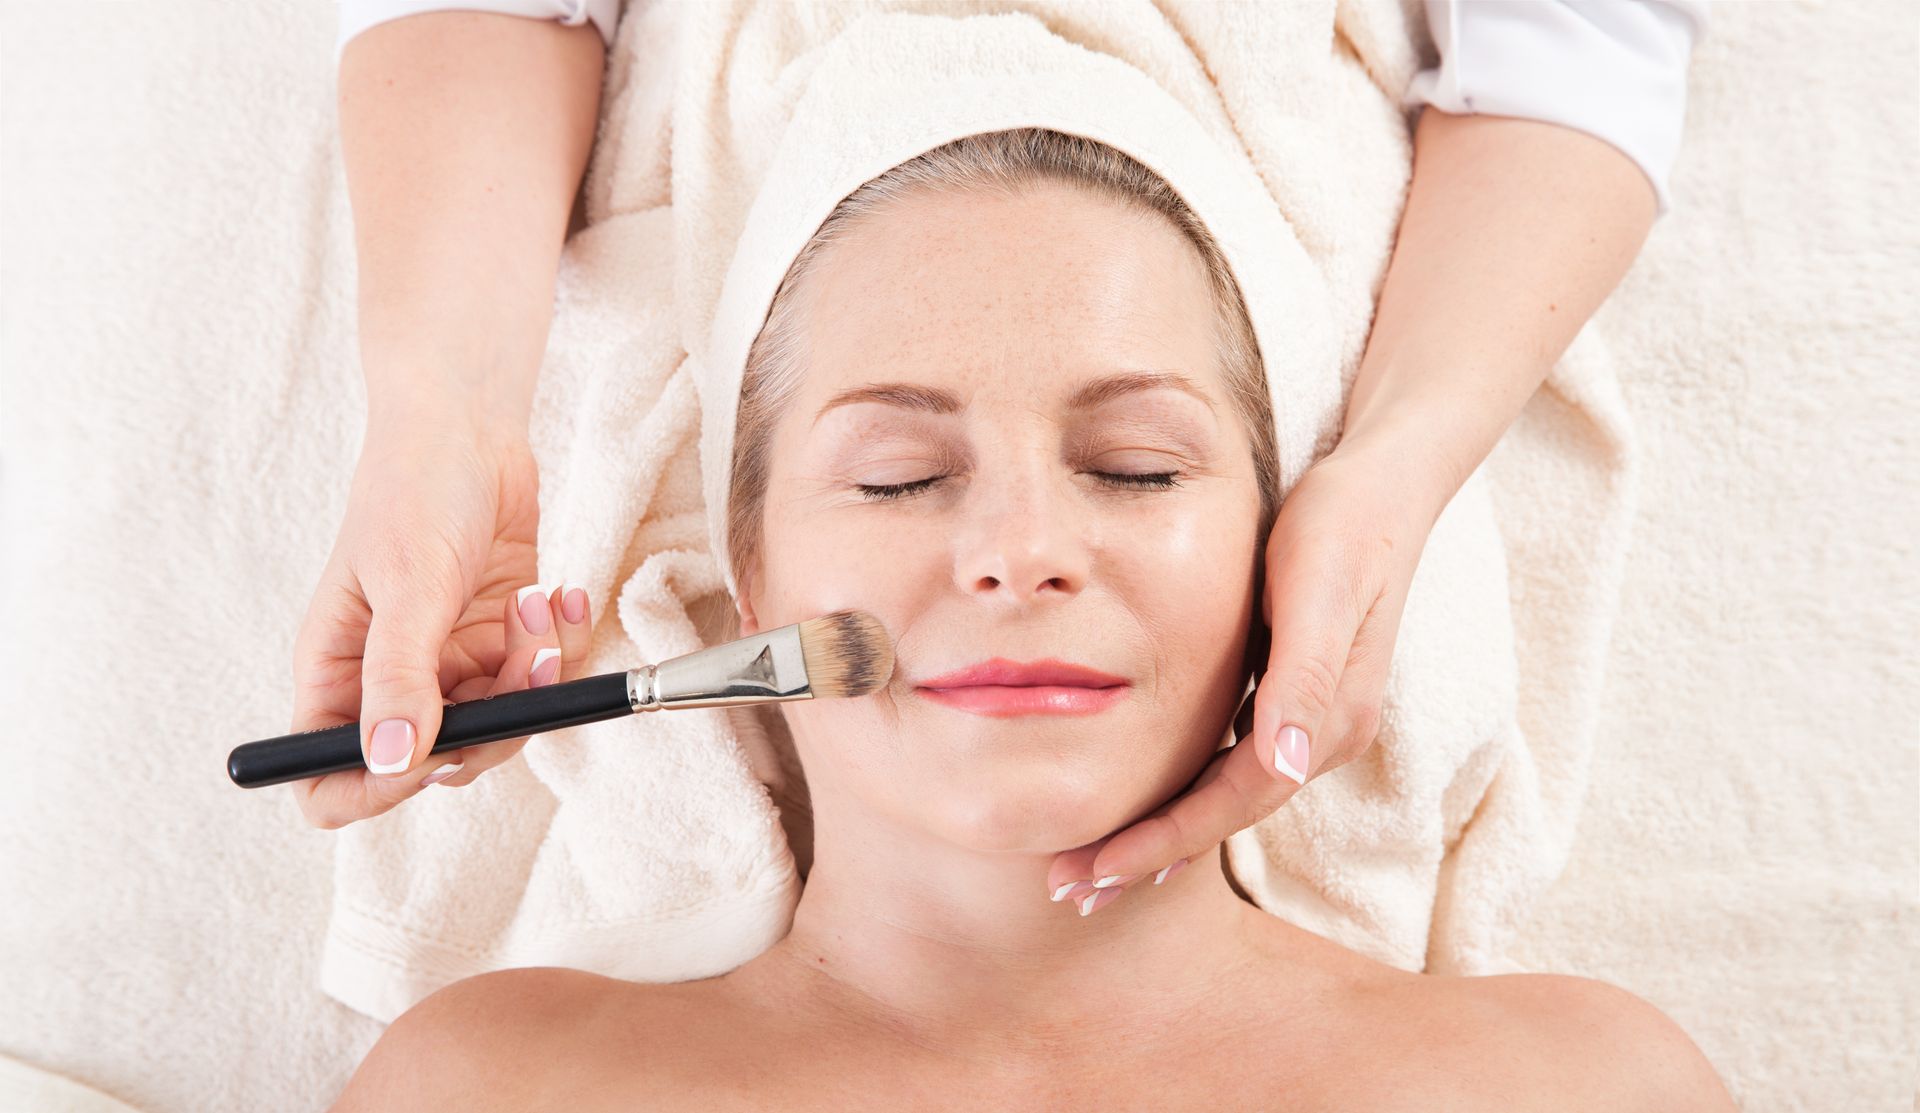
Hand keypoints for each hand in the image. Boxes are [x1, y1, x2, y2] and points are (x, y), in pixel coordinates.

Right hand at [287, 415, 594, 828]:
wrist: (470, 430)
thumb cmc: (413, 491)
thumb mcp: (407, 583)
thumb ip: (399, 675)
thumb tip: (389, 760)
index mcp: (336, 675)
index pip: (327, 778)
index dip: (372, 791)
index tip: (431, 757)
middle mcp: (390, 683)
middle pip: (436, 764)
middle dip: (493, 722)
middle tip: (526, 660)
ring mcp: (450, 667)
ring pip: (501, 726)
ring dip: (536, 675)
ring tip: (541, 604)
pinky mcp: (503, 646)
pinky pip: (541, 683)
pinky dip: (560, 645)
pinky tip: (561, 593)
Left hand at [1044, 439, 1441, 911]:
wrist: (1384, 481)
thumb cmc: (1342, 523)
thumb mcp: (1316, 588)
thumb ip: (1304, 677)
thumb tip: (1286, 765)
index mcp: (1328, 718)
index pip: (1237, 801)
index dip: (1167, 839)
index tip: (1100, 869)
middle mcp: (1323, 733)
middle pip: (1228, 814)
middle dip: (1151, 855)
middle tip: (1074, 891)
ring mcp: (1311, 718)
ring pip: (1227, 795)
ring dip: (1163, 833)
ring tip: (1094, 864)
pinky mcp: (1292, 695)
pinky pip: (1231, 763)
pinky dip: (1184, 791)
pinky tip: (1145, 803)